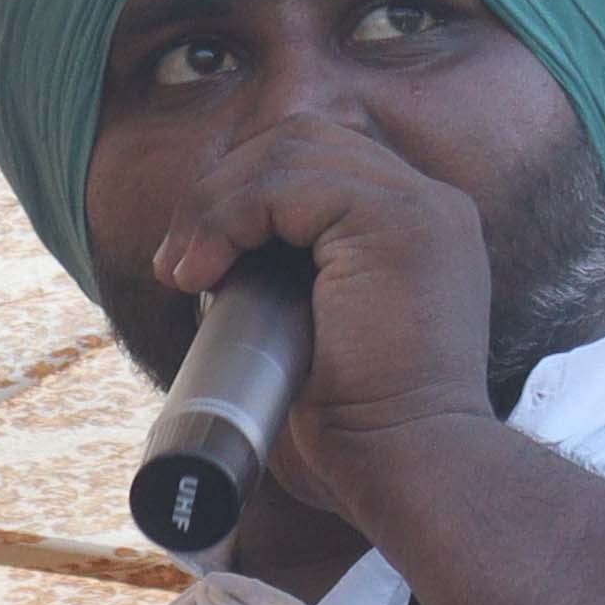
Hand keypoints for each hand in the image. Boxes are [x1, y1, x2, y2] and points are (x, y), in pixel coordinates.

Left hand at [148, 108, 501, 510]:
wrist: (406, 465)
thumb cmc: (356, 430)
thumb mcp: (311, 338)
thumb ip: (284, 287)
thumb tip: (206, 265)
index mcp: (413, 228)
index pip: (317, 161)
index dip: (244, 193)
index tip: (193, 262)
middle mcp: (428, 205)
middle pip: (302, 139)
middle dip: (222, 189)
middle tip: (176, 264)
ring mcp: (420, 208)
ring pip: (291, 150)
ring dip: (217, 204)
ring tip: (182, 271)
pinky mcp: (397, 224)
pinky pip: (291, 181)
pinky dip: (232, 215)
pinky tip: (204, 269)